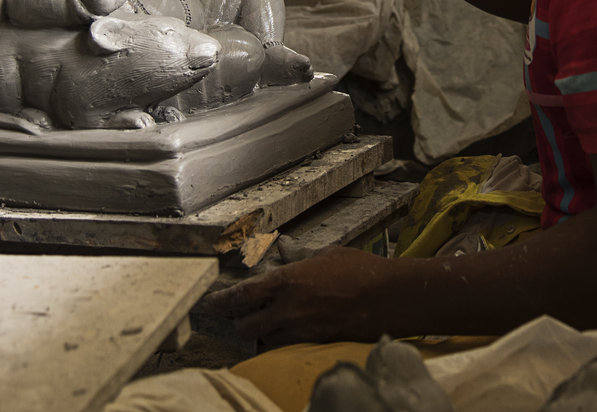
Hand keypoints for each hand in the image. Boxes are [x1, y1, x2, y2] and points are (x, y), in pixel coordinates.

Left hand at [198, 246, 396, 345]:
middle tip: (240, 317)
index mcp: (287, 282)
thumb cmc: (359, 271)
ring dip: (261, 334)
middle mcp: (287, 310)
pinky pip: (287, 348)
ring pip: (265, 341)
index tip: (210, 303)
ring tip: (267, 323)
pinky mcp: (314, 345)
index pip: (241, 296)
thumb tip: (286, 248)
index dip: (221, 302)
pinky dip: (282, 341)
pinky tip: (290, 331)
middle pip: (246, 327)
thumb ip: (301, 257)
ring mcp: (300, 331)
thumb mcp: (327, 255)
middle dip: (240, 323)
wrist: (387, 299)